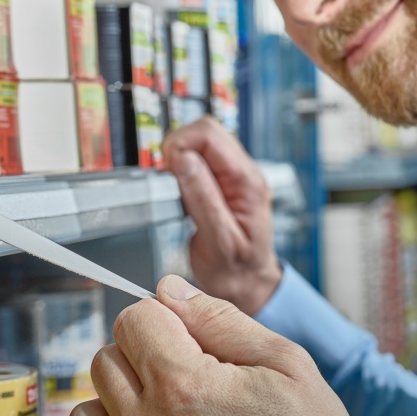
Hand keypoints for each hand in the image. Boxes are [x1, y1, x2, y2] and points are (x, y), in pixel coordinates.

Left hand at [68, 276, 399, 415]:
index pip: (133, 320)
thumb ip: (220, 320)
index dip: (163, 320)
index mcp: (185, 390)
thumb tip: (169, 291)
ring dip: (119, 409)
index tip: (186, 338)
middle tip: (185, 378)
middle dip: (141, 358)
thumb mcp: (286, 365)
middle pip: (105, 361)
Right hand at [163, 116, 281, 314]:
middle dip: (178, 149)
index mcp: (247, 182)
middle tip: (169, 182)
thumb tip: (184, 161)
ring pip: (199, 142)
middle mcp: (243, 172)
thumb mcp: (218, 242)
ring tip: (177, 192)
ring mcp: (233, 176)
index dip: (181, 145)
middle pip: (204, 130)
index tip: (168, 172)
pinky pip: (198, 159)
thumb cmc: (237, 271)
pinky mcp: (222, 182)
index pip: (210, 134)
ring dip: (179, 160)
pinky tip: (182, 194)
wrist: (248, 285)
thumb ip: (203, 200)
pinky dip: (182, 170)